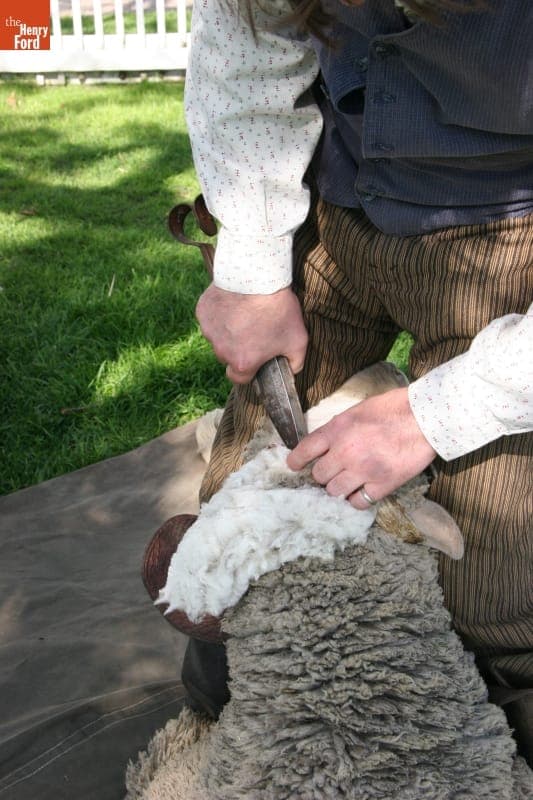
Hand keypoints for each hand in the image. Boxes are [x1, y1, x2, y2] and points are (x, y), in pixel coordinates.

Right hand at [196, 284, 307, 382]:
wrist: (258, 275)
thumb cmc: (279, 309)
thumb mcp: (298, 340)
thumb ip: (296, 363)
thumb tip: (291, 371)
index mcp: (242, 363)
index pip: (239, 378)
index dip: (249, 370)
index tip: (256, 357)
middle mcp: (221, 351)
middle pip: (228, 356)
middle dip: (238, 348)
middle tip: (254, 329)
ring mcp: (209, 331)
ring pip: (218, 337)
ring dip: (228, 330)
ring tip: (245, 313)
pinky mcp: (202, 312)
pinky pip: (211, 318)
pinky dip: (220, 314)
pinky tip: (234, 302)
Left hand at [287, 387, 436, 508]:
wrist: (426, 418)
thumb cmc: (394, 408)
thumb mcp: (357, 410)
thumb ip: (339, 428)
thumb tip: (326, 444)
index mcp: (337, 429)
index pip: (304, 450)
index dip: (296, 461)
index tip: (294, 465)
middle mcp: (345, 452)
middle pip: (318, 475)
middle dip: (323, 474)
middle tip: (332, 471)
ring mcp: (363, 471)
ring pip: (334, 492)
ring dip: (338, 488)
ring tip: (347, 482)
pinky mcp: (382, 485)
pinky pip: (358, 503)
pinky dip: (357, 499)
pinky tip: (362, 492)